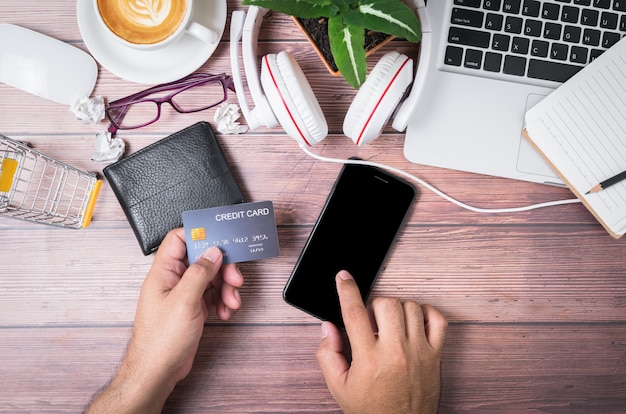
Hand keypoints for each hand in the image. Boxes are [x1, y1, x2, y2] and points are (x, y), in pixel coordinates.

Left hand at [86, 228, 243, 412]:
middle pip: (202, 259)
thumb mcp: (183, 302)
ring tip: (231, 301)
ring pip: (211, 278)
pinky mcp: (193, 308)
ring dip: (225, 287)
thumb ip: (200, 273)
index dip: (199, 234)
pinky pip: (212, 295)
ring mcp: (184, 294)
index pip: (179, 239)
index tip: (221, 239)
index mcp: (163, 272)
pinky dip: (223, 300)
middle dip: (222, 267)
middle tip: (234, 278)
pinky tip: (225, 311)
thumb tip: (213, 252)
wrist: (158, 372)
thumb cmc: (160, 341)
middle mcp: (173, 280)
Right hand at [316, 270, 447, 413]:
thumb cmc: (371, 409)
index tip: (343, 277)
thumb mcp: (338, 386)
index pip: (355, 313)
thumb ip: (327, 354)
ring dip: (397, 310)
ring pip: (411, 307)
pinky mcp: (436, 356)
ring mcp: (419, 352)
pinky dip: (426, 313)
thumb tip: (328, 327)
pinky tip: (413, 322)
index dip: (347, 290)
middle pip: (386, 303)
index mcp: (369, 359)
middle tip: (371, 322)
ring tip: (390, 326)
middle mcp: (396, 352)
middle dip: (374, 306)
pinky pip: (437, 320)